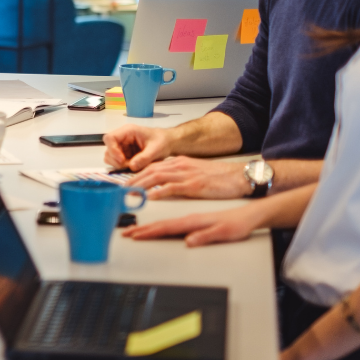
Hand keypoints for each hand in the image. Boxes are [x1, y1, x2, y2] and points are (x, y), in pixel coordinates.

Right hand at [103, 124, 172, 170]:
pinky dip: (123, 168)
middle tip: (129, 166)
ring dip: (119, 165)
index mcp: (128, 131)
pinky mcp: (124, 155)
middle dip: (116, 161)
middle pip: (108, 150)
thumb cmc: (162, 141)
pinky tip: (134, 167)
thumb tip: (132, 166)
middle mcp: (122, 138)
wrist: (167, 143)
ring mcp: (122, 147)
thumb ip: (144, 158)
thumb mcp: (156, 149)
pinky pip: (117, 163)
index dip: (112, 150)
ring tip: (133, 167)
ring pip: (110, 158)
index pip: (110, 138)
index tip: (122, 160)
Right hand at [122, 205, 263, 246]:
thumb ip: (206, 236)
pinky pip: (169, 209)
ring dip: (146, 218)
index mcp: (193, 221)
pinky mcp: (192, 212)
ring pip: (162, 213)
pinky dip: (156, 210)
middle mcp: (188, 215)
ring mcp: (189, 212)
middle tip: (125, 232)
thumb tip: (189, 241)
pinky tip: (152, 209)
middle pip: (160, 221)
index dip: (148, 232)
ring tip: (132, 223)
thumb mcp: (225, 233)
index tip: (134, 235)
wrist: (249, 213)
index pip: (166, 227)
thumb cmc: (238, 223)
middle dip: (141, 227)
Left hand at [125, 157, 250, 199]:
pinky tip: (149, 197)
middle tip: (121, 189)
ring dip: (140, 185)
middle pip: (150, 170)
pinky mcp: (194, 185)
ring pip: (157, 177)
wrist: (239, 176)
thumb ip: (179, 175)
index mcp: (179, 162)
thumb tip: (164, 183)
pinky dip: (158, 192)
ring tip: (128, 193)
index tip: (126, 182)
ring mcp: (186, 174)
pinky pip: (172, 187)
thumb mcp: (195, 172)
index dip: (137, 174)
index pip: (152, 166)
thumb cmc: (220, 177)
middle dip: (133, 179)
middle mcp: (180, 166)